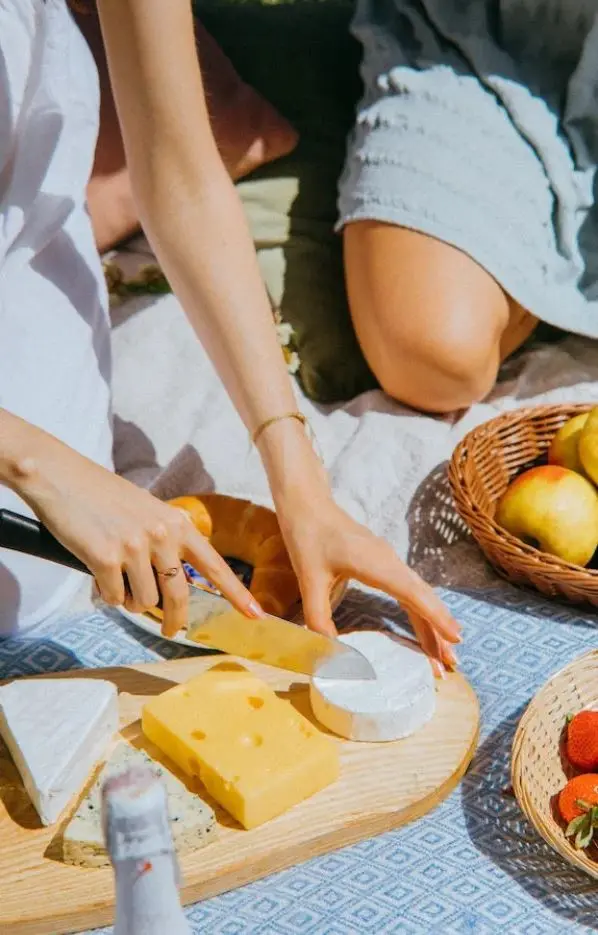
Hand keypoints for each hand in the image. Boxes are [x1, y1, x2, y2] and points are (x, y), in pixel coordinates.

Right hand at [15, 436, 260, 636]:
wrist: (61, 476)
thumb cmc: (101, 496)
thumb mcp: (146, 512)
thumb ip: (164, 544)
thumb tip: (170, 589)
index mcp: (178, 523)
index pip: (214, 565)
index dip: (237, 594)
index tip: (256, 615)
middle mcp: (162, 535)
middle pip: (179, 596)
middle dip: (175, 621)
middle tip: (170, 631)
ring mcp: (136, 547)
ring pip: (143, 601)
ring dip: (130, 600)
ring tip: (115, 576)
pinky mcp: (107, 558)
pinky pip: (115, 598)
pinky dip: (107, 594)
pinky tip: (97, 573)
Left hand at [275, 492, 460, 676]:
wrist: (308, 505)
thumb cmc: (308, 537)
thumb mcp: (308, 580)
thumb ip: (319, 617)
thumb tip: (332, 652)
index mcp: (375, 564)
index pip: (412, 594)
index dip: (435, 617)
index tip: (455, 639)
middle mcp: (389, 561)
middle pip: (423, 598)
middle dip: (439, 631)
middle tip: (452, 664)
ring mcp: (389, 561)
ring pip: (419, 595)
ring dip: (432, 624)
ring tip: (444, 655)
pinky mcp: (384, 563)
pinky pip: (409, 590)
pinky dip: (421, 612)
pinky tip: (426, 629)